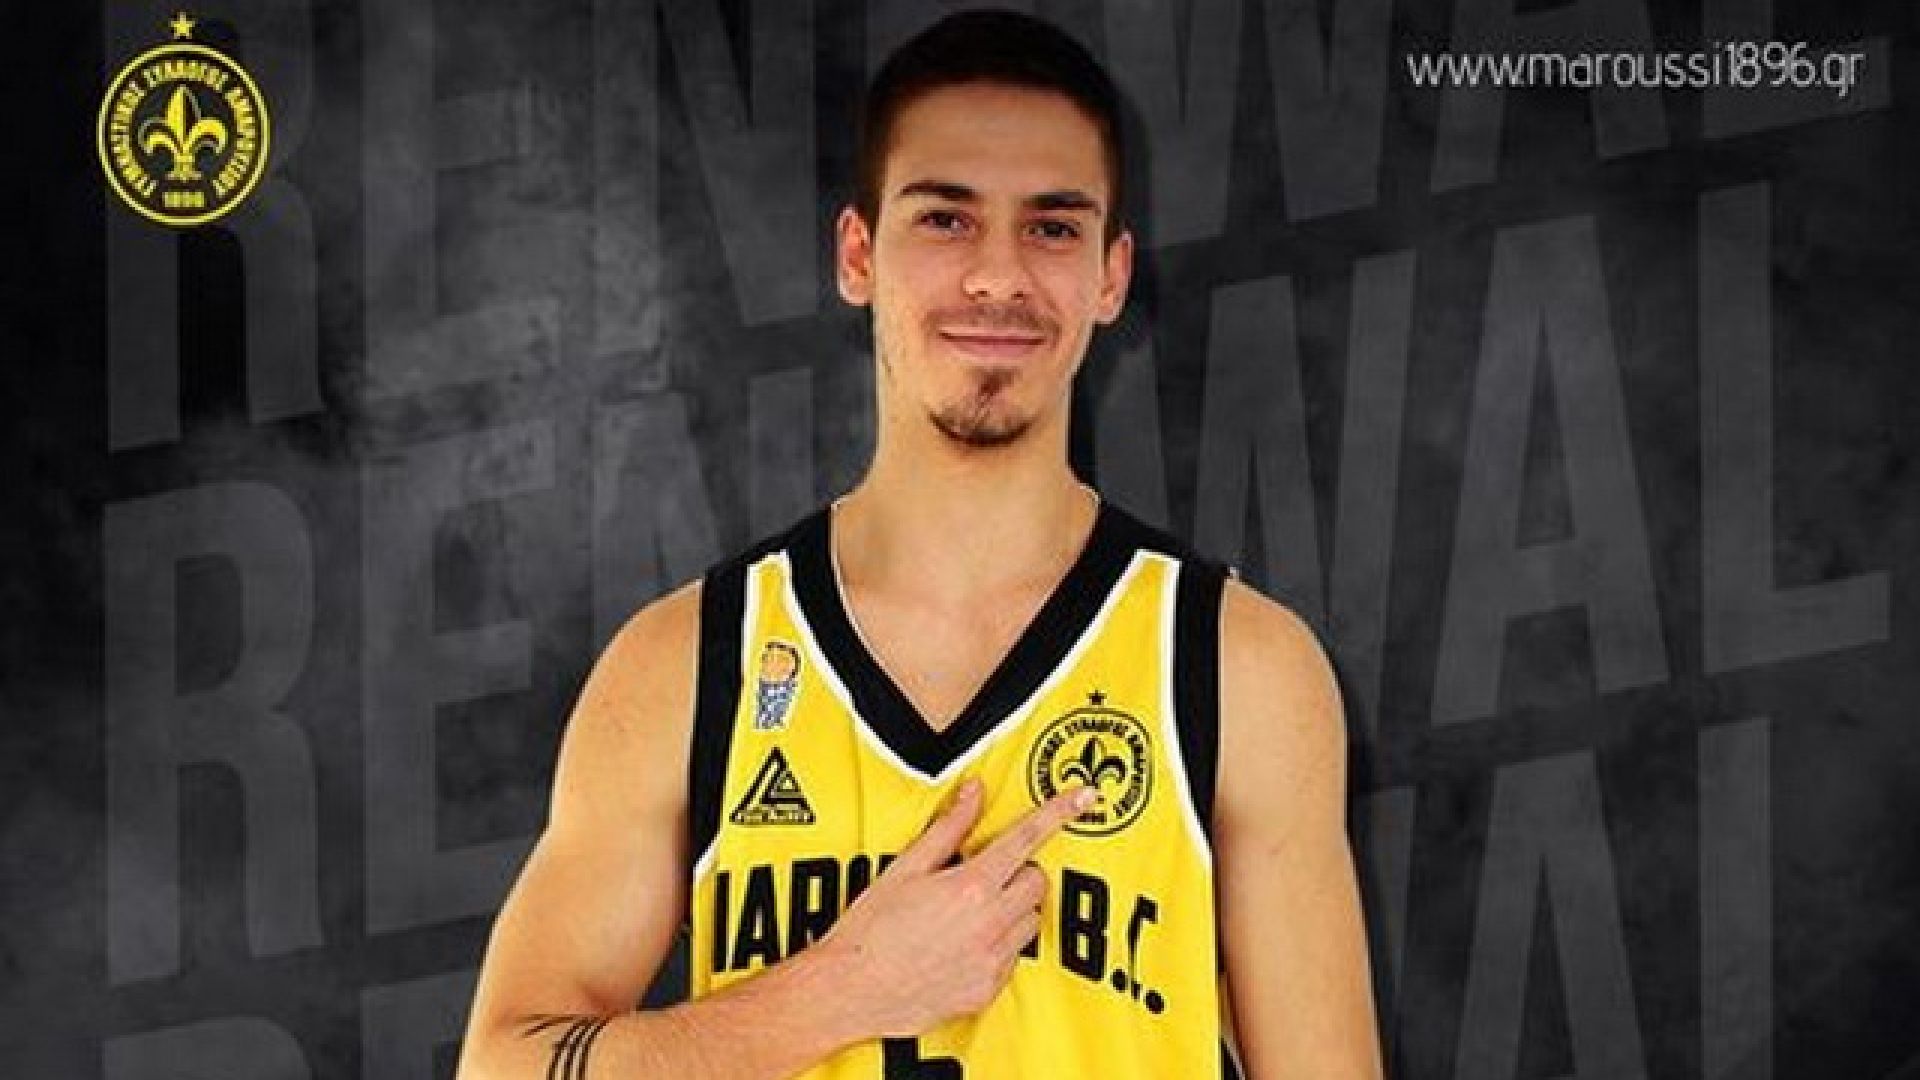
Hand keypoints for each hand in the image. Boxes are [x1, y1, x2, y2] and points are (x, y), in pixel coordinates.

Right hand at [812, 777, 1094, 1038]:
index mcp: (970, 886)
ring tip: (968, 912)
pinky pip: (1014, 957)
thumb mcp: (904, 868)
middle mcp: (989, 924)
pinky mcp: (989, 990)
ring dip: (1012, 908)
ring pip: (1031, 919)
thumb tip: (974, 793)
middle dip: (1018, 870)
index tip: (1084, 797)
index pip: (1026, 838)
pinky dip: (998, 944)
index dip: (1059, 812)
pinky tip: (962, 944)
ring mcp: (992, 960)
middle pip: (1037, 880)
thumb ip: (947, 828)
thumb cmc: (869, 930)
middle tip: (981, 875)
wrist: (850, 992)